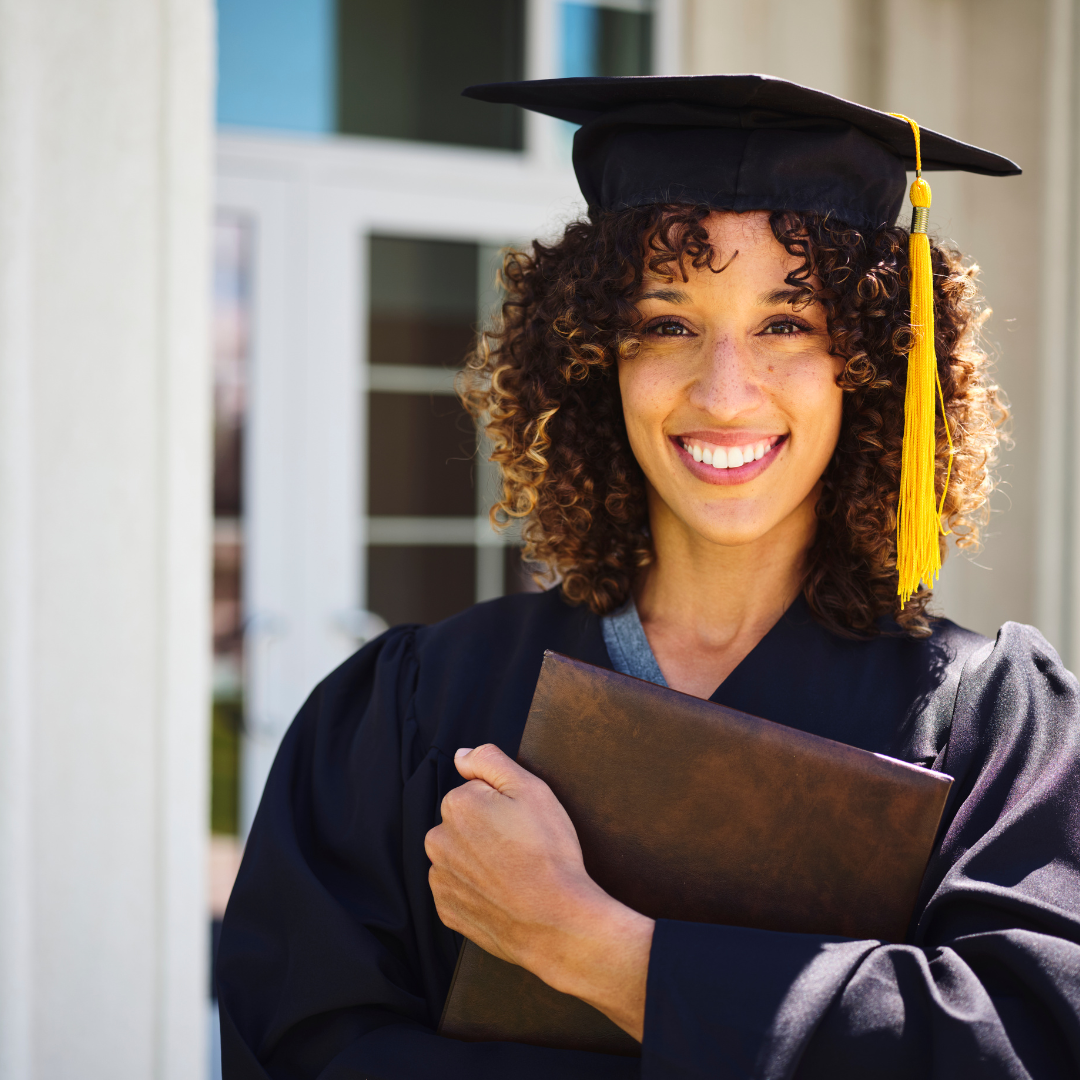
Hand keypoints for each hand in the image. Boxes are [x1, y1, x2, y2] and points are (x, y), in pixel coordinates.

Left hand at [425, 744, 653, 1039]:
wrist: (555, 923)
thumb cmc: (548, 853)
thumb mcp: (531, 790)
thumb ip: (490, 761)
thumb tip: (461, 756)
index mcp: (456, 805)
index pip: (475, 792)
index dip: (503, 805)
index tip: (523, 823)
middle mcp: (438, 840)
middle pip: (463, 823)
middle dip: (486, 830)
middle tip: (522, 848)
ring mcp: (440, 878)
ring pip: (460, 856)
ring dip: (479, 860)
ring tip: (515, 873)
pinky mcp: (446, 910)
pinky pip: (459, 889)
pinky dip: (476, 889)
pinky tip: (503, 894)